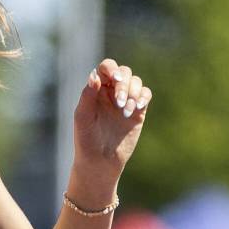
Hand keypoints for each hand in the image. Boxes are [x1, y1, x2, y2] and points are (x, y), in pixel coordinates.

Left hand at [72, 58, 151, 176]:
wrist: (100, 161)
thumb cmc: (86, 139)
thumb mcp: (82, 117)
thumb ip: (87, 95)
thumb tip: (95, 75)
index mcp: (95, 90)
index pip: (106, 68)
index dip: (111, 68)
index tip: (114, 78)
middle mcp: (111, 92)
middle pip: (123, 72)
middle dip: (123, 84)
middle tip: (119, 104)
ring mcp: (125, 100)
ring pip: (135, 82)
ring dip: (133, 93)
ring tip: (125, 112)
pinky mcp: (138, 111)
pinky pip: (145, 94)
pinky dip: (143, 97)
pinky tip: (136, 107)